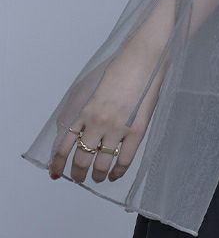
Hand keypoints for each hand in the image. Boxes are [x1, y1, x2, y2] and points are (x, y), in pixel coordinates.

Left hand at [48, 46, 167, 184]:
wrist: (142, 59)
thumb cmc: (117, 69)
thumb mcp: (89, 87)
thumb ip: (79, 110)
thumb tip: (72, 132)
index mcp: (84, 111)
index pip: (64, 146)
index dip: (58, 163)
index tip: (55, 173)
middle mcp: (98, 123)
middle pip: (82, 158)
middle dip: (78, 173)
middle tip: (79, 178)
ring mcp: (118, 128)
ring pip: (102, 163)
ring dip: (97, 175)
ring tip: (98, 178)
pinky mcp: (137, 130)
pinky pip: (125, 159)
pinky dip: (118, 172)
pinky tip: (114, 175)